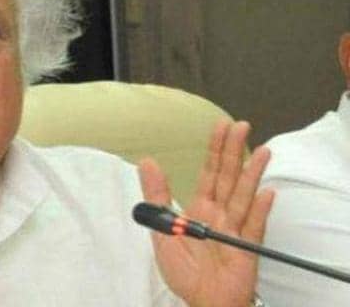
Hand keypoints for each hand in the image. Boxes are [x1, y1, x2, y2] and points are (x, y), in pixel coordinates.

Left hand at [139, 120, 274, 306]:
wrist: (201, 301)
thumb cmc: (185, 271)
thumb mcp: (162, 230)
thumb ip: (157, 196)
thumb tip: (146, 162)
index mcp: (201, 208)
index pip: (210, 173)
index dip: (215, 150)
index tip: (221, 126)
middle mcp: (220, 214)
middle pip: (229, 177)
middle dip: (234, 152)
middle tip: (241, 126)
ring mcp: (235, 229)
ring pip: (244, 196)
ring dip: (253, 174)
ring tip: (262, 152)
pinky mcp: (246, 248)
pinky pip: (254, 227)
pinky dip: (261, 211)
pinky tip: (267, 193)